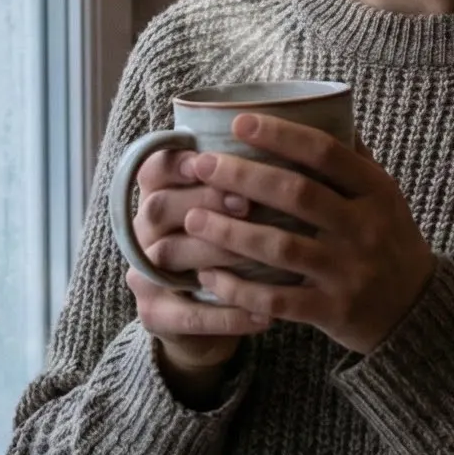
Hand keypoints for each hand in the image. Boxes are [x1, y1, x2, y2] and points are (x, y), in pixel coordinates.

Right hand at [126, 147, 263, 399]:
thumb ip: (255, 178)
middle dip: (203, 200)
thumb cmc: (237, 248)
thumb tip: (311, 137)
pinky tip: (267, 315)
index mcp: (159, 196)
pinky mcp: (156, 315)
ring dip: (217, 252)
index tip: (212, 156)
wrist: (214, 317)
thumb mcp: (238, 210)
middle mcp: (143, 232)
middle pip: (157, 207)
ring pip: (168, 257)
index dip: (178, 160)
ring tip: (263, 255)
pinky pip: (189, 315)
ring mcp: (145, 276)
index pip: (154, 168)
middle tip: (246, 203)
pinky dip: (229, 315)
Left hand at [178, 113, 438, 355]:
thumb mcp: (384, 196)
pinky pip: (277, 300)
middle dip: (242, 176)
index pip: (326, 153)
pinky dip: (239, 289)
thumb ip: (352, 159)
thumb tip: (318, 107)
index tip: (238, 122)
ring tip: (193, 219)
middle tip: (200, 165)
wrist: (416, 309)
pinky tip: (208, 277)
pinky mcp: (333, 311)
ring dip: (230, 233)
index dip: (280, 135)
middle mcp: (364, 228)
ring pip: (281, 248)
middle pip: (296, 194)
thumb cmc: (388, 240)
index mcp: (376, 191)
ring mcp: (349, 272)